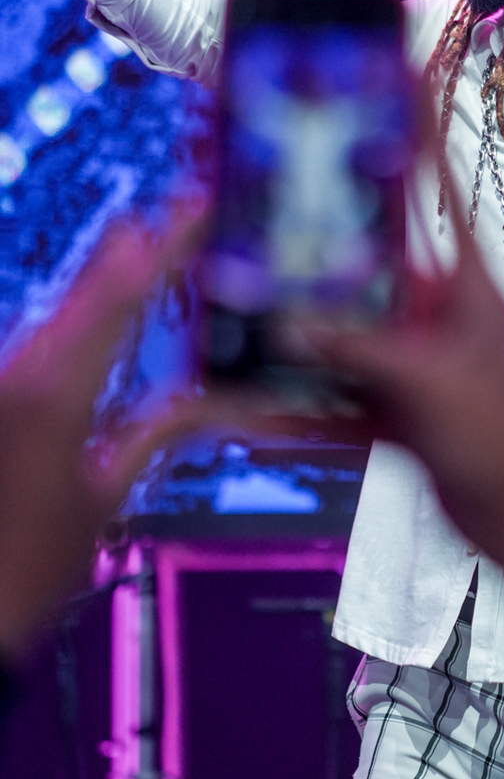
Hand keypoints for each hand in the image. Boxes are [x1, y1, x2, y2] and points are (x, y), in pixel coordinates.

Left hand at [0, 208, 203, 661]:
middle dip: (126, 259)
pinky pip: (28, 360)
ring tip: (141, 264)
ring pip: (49, 325)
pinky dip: (65, 343)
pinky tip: (89, 338)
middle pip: (79, 297)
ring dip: (94, 300)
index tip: (192, 205)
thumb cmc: (26, 572)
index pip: (118, 298)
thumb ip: (153, 437)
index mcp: (56, 394)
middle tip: (172, 219)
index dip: (161, 246)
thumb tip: (209, 403)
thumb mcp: (102, 501)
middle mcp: (14, 377)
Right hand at [222, 126, 503, 727]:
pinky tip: (252, 410)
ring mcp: (421, 361)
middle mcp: (441, 312)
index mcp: (467, 284)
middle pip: (370, 254)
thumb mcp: (428, 388)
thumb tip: (284, 318)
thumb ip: (357, 350)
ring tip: (238, 301)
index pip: (436, 184)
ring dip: (298, 323)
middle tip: (262, 189)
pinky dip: (302, 405)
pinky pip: (340, 397)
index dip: (415, 120)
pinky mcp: (405, 410)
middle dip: (317, 229)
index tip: (392, 58)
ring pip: (345, 326)